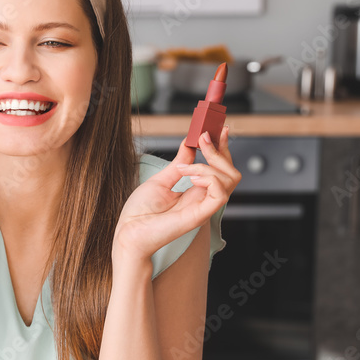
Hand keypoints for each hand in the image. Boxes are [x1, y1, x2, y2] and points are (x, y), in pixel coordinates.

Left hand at [113, 126, 240, 261]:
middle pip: (230, 172)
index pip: (220, 168)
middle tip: (203, 137)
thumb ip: (180, 163)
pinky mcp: (200, 215)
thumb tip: (189, 143)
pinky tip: (192, 176)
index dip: (222, 148)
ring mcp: (204, 207)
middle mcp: (203, 199)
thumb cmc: (140, 212)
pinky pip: (220, 194)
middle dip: (220, 150)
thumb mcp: (161, 179)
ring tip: (187, 167)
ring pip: (230, 180)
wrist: (128, 231)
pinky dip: (209, 178)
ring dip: (210, 164)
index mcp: (196, 192)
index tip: (218, 128)